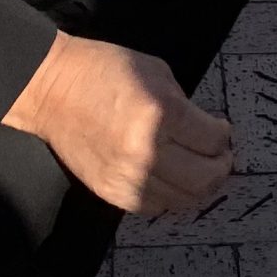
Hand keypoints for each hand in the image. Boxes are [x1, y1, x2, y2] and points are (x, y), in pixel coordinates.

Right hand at [2, 33, 232, 214]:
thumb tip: (205, 130)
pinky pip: (155, 206)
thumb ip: (183, 104)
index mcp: (161, 114)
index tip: (221, 129)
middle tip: (221, 156)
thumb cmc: (104, 70)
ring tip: (199, 170)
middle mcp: (147, 152)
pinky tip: (172, 179)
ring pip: (183, 200)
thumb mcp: (156, 72)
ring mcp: (128, 177)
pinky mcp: (112, 193)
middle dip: (221, 167)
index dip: (223, 135)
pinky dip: (170, 196)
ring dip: (199, 187)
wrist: (53, 90)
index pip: (212, 140)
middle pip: (205, 178)